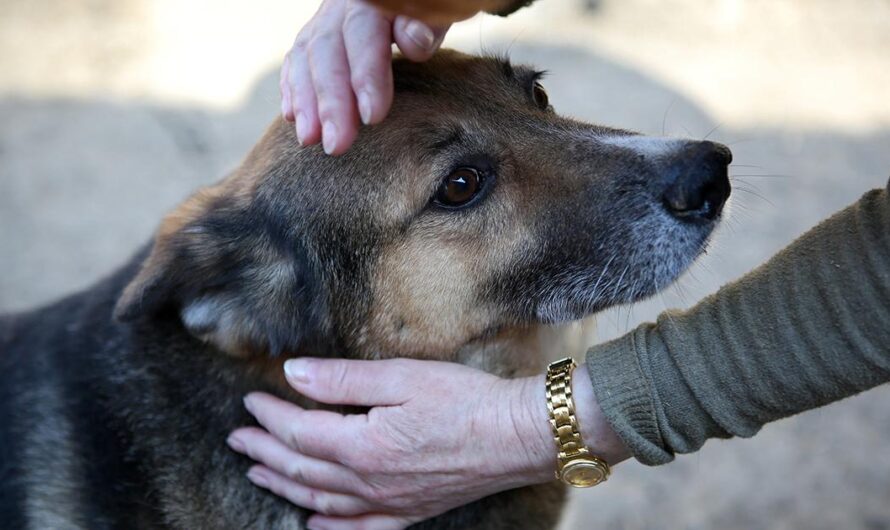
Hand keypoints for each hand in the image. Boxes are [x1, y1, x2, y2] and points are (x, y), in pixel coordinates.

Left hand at [228, 358, 629, 529]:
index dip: (271, 414)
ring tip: (257, 472)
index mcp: (362, 446)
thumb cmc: (465, 400)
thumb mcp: (401, 377)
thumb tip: (293, 374)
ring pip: (320, 501)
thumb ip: (342, 380)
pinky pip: (359, 528)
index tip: (252, 399)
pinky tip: (313, 525)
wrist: (517, 436)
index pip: (299, 432)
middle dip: (264, 451)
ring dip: (283, 486)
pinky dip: (330, 528)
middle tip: (238, 437)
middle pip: (301, 469)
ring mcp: (389, 503)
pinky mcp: (410, 511)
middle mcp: (368, 483)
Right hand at [282, 0, 449, 154]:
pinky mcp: (313, 38)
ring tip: (309, 140)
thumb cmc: (429, 11)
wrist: (406, 4)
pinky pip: (296, 62)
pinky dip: (293, 91)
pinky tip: (293, 119)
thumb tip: (414, 42)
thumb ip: (427, 25)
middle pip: (327, 51)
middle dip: (330, 102)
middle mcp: (341, 7)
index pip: (363, 33)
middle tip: (337, 145)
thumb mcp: (438, 11)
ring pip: (305, 58)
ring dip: (305, 102)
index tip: (372, 117)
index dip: (365, 75)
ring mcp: (324, 21)